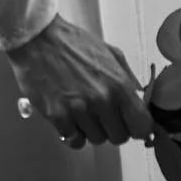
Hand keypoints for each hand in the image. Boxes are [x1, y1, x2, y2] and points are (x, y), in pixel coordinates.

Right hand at [7, 15, 154, 147]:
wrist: (38, 39)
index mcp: (118, 84)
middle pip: (119, 137)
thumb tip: (139, 98)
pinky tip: (70, 119)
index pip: (142, 126)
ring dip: (92, 130)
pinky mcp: (57, 117)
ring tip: (83, 111)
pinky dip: (73, 134)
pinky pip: (74, 141)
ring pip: (96, 140)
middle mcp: (102, 101)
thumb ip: (127, 77)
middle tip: (104, 115)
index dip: (139, 129)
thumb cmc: (74, 43)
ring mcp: (79, 111)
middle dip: (114, 128)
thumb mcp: (110, 53)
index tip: (133, 126)